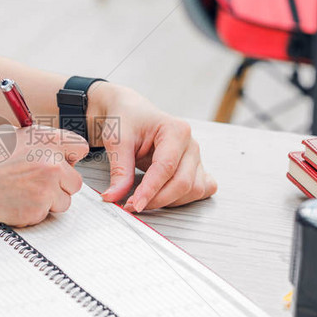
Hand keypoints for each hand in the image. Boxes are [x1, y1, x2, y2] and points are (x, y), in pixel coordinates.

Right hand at [0, 125, 89, 226]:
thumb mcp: (12, 135)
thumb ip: (39, 143)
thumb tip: (54, 150)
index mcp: (47, 140)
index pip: (80, 148)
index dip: (70, 156)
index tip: (62, 161)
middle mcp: (52, 164)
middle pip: (76, 181)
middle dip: (61, 183)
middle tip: (38, 181)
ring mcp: (45, 190)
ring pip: (64, 201)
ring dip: (49, 200)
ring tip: (23, 192)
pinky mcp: (36, 211)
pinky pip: (45, 215)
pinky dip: (33, 211)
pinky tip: (14, 201)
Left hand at [88, 83, 216, 211]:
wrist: (131, 111)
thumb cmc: (127, 118)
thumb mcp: (117, 140)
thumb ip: (119, 170)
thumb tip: (115, 196)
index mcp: (175, 130)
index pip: (166, 167)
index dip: (150, 190)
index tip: (134, 204)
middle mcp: (190, 144)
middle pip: (183, 182)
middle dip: (158, 199)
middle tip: (132, 205)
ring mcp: (195, 157)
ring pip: (194, 190)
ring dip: (170, 201)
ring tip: (144, 200)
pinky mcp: (195, 168)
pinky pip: (202, 190)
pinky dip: (186, 199)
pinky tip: (167, 197)